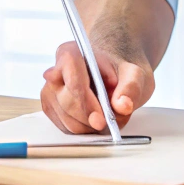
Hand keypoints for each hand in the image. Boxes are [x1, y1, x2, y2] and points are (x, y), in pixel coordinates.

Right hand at [40, 41, 154, 133]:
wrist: (113, 76)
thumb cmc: (119, 72)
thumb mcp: (134, 74)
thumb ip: (131, 88)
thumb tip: (122, 105)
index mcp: (71, 54)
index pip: (73, 81)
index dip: (87, 102)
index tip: (102, 119)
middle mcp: (55, 73)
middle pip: (69, 104)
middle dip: (92, 117)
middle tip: (111, 119)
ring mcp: (50, 93)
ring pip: (68, 121)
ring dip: (91, 126)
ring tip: (107, 114)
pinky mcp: (51, 110)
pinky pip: (67, 129)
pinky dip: (85, 130)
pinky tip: (95, 118)